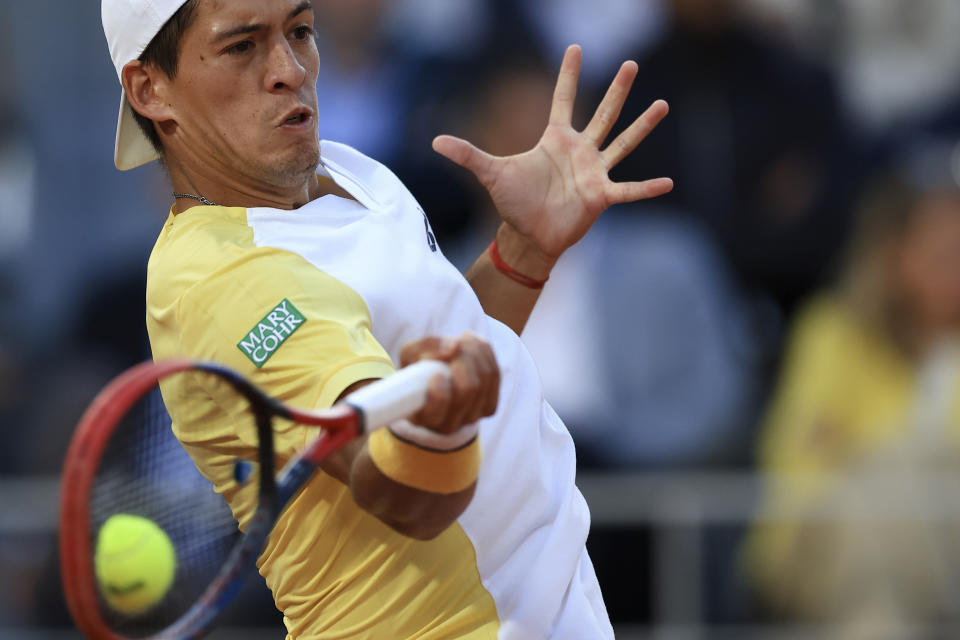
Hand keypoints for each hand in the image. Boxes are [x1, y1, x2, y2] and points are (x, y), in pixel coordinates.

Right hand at [399, 333, 499, 433]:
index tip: (436, 375)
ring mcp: (470, 418)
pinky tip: (474, 343)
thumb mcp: (410, 353)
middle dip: (463, 360)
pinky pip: (495, 376)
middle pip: (467, 391)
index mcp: (421, 417)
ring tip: (463, 338)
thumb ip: (426, 348)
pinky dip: (486, 354)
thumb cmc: (418, 367)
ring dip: (475, 352)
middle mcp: (447, 424)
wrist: (435, 376)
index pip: (435, 413)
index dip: (439, 394)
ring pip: (484, 381)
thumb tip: (455, 347)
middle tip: (454, 344)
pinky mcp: (488, 408)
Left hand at [433, 45, 672, 266]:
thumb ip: (468, 154)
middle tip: (631, 63)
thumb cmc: (514, 202)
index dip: (568, 75)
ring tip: (662, 105)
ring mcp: (594, 172)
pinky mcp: (601, 196)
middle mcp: (580, 151)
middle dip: (616, 89)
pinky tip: (669, 183)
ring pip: (623, 143)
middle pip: (602, 113)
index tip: (575, 48)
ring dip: (642, 126)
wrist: (529, 235)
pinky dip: (647, 189)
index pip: (563, 100)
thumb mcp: (491, 173)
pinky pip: (628, 190)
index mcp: (555, 140)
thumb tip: (434, 141)